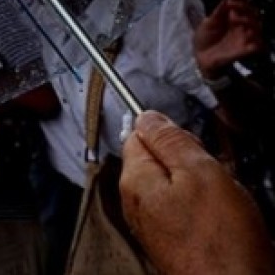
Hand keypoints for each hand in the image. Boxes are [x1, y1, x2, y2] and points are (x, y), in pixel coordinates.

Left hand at [120, 111, 273, 274]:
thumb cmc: (220, 243)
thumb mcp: (200, 172)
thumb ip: (171, 140)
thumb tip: (148, 116)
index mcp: (135, 179)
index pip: (139, 133)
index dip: (171, 134)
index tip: (193, 145)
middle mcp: (137, 201)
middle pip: (160, 159)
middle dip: (191, 162)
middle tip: (212, 177)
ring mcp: (154, 222)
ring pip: (179, 184)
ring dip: (204, 186)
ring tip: (222, 204)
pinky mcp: (173, 239)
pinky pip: (190, 209)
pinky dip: (208, 208)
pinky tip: (223, 221)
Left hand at [195, 0, 263, 78]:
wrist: (200, 57)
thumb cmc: (204, 39)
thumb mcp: (208, 23)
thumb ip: (218, 12)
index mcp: (233, 19)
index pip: (242, 6)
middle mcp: (241, 27)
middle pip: (253, 14)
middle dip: (244, 7)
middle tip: (231, 4)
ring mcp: (244, 38)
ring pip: (258, 27)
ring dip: (248, 20)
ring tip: (234, 18)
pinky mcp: (245, 51)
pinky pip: (258, 45)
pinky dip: (255, 39)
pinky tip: (245, 34)